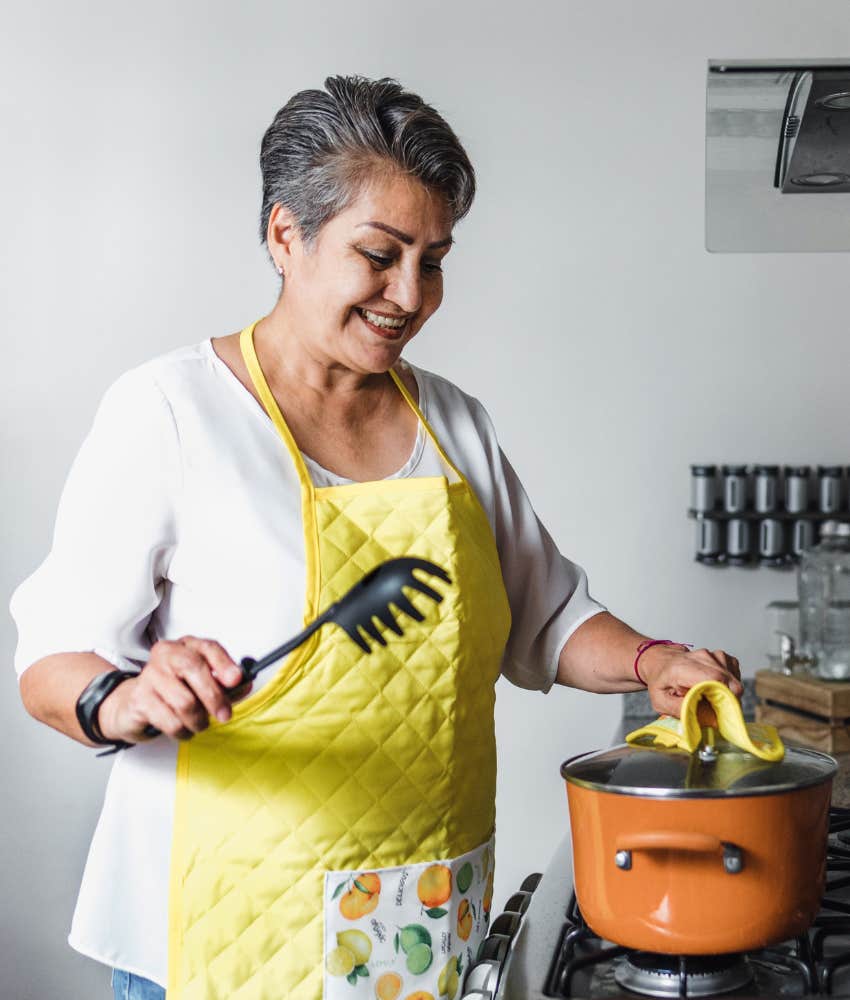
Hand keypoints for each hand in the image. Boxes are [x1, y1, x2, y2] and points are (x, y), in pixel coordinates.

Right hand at [98, 637, 250, 743]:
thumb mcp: (200, 682)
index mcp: (185, 646)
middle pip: (194, 669)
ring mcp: (150, 675)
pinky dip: (182, 731)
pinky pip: (170, 721)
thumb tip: (244, 685)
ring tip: (199, 724)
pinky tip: (183, 730)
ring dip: (198, 720)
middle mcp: (166, 655)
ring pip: (184, 702)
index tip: (236, 680)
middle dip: (214, 697)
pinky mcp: (140, 699)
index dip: (224, 663)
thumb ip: (224, 683)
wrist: (134, 704)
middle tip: (224, 715)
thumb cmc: (173, 690)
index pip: (208, 647)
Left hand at [639, 644, 741, 717]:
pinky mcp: (720, 656)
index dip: (725, 699)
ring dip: (728, 693)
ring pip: (734, 679)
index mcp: (683, 668)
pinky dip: (730, 684)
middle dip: (727, 702)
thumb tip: (711, 720)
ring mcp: (712, 655)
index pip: (716, 679)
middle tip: (715, 711)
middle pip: (729, 682)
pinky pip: (734, 673)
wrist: (659, 662)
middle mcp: (701, 657)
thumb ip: (683, 711)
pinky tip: (717, 687)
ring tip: (712, 698)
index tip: (722, 714)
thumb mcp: (661, 702)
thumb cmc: (661, 682)